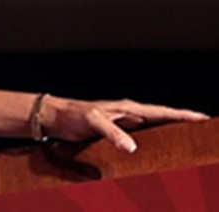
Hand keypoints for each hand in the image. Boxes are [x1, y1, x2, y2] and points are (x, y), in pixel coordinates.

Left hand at [41, 96, 209, 151]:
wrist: (56, 117)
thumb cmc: (73, 115)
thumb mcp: (92, 121)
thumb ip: (111, 132)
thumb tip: (131, 147)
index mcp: (128, 108)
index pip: (162, 112)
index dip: (183, 115)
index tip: (203, 118)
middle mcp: (129, 115)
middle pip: (163, 119)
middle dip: (183, 124)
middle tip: (203, 131)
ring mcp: (125, 124)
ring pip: (155, 128)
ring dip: (170, 133)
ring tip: (189, 141)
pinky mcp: (118, 133)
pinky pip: (143, 137)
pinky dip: (155, 141)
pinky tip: (161, 151)